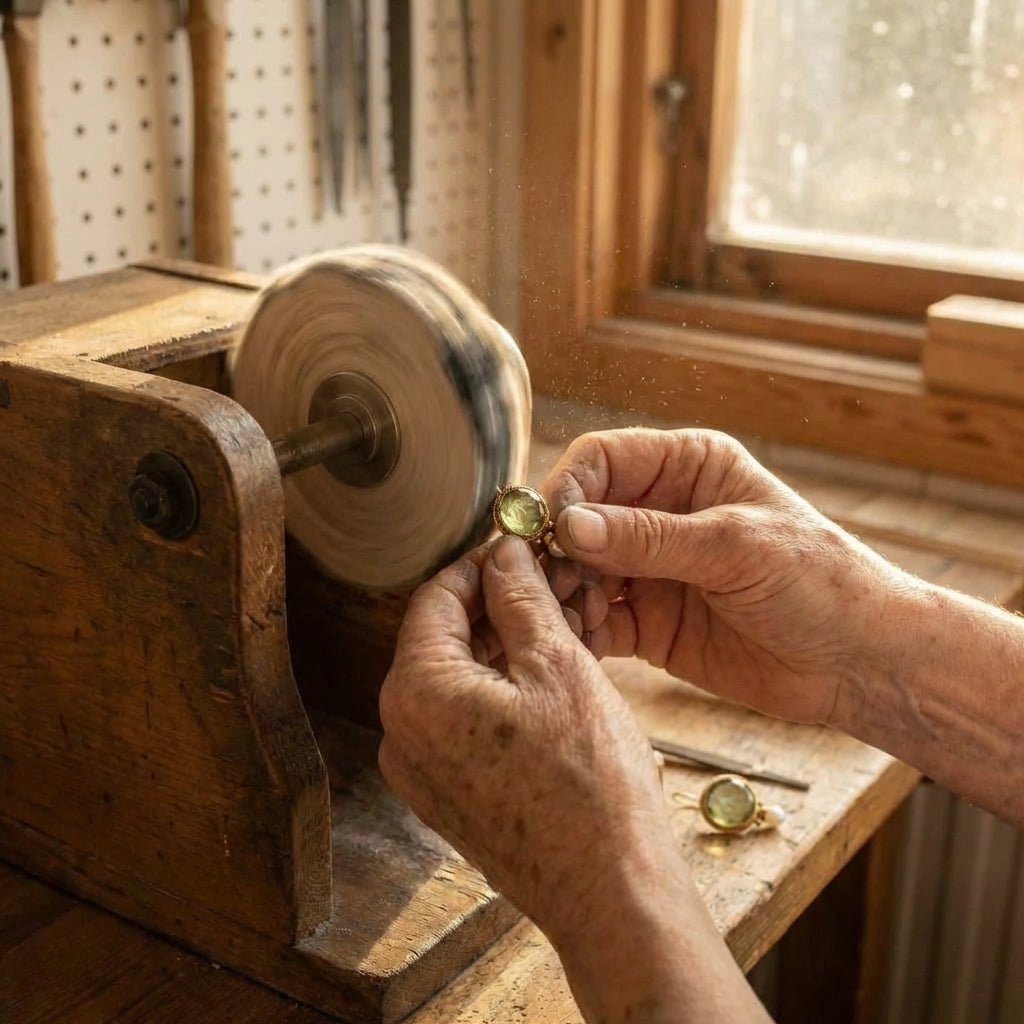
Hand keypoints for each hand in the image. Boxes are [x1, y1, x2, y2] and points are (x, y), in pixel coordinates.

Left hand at [378, 536, 676, 943]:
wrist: (611, 893)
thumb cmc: (590, 785)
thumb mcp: (559, 665)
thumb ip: (520, 597)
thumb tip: (504, 553)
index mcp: (416, 693)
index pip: (435, 597)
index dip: (482, 564)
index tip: (520, 548)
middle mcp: (402, 734)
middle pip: (444, 639)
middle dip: (498, 607)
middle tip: (552, 587)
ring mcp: (423, 772)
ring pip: (458, 681)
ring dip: (506, 649)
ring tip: (563, 631)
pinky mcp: (450, 797)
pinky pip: (466, 723)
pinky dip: (502, 693)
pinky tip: (552, 681)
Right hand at [543, 428, 904, 724]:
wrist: (859, 662)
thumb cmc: (820, 582)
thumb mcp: (737, 548)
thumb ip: (651, 538)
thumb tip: (570, 526)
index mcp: (687, 468)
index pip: (601, 460)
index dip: (568, 489)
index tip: (553, 530)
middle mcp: (660, 512)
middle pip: (578, 517)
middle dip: (558, 549)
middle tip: (551, 583)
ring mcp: (651, 570)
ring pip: (578, 571)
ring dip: (564, 592)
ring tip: (567, 618)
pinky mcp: (648, 622)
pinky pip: (595, 620)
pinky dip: (580, 630)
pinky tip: (580, 644)